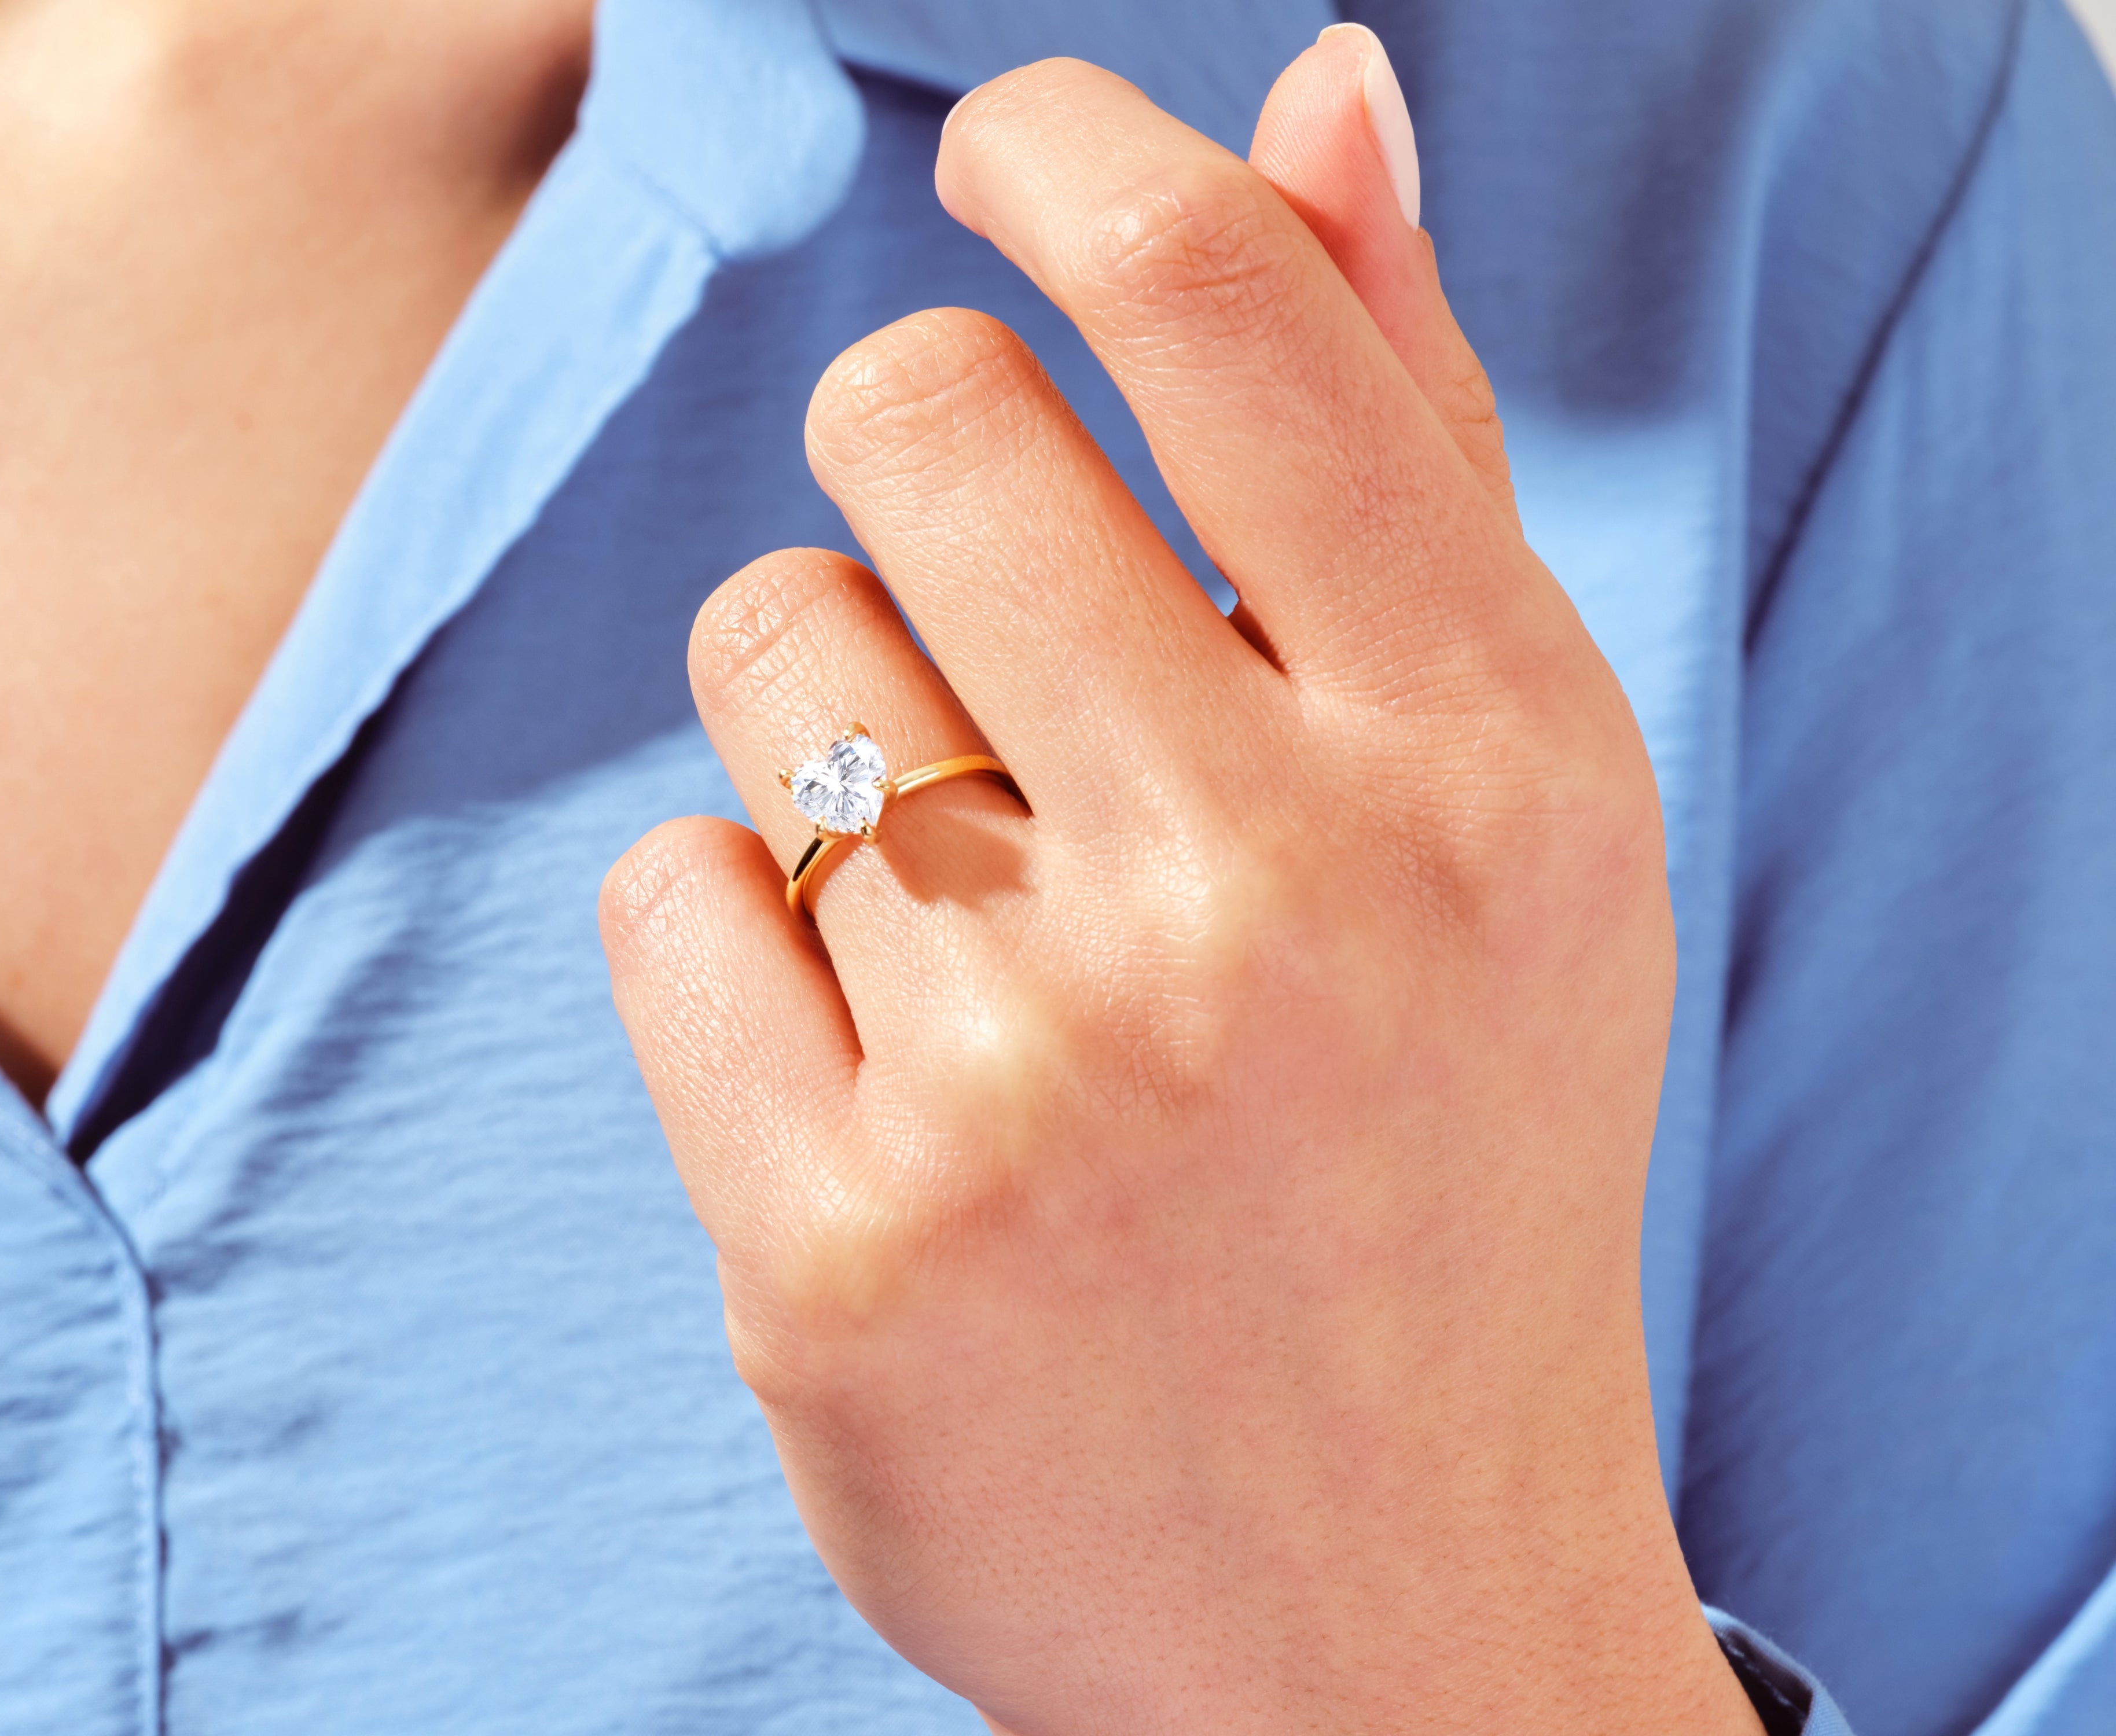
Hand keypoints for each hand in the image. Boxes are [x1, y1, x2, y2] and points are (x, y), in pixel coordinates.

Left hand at [604, 29, 1759, 1734]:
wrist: (1378, 1599)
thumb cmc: (1437, 1140)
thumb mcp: (1503, 798)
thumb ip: (1404, 434)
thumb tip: (1313, 94)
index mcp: (1481, 760)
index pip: (1221, 302)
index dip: (1070, 154)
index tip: (1009, 158)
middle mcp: (1270, 898)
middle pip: (915, 422)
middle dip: (922, 470)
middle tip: (1001, 631)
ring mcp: (1034, 1083)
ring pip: (765, 655)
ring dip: (835, 733)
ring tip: (979, 910)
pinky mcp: (831, 1248)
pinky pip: (666, 894)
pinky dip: (750, 950)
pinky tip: (889, 1071)